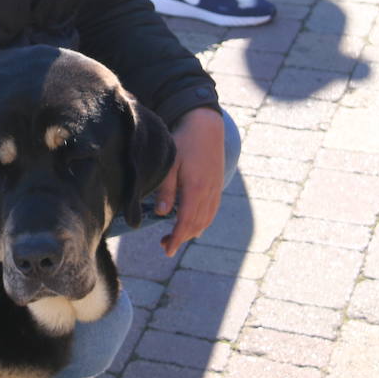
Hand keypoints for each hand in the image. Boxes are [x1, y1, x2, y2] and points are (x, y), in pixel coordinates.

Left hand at [152, 108, 224, 256]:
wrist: (206, 126)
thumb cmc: (183, 142)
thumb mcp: (170, 163)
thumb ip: (166, 189)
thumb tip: (161, 214)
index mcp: (195, 188)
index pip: (186, 221)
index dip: (177, 238)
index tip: (167, 250)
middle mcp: (209, 192)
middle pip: (197, 224)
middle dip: (182, 238)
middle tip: (165, 246)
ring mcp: (215, 190)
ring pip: (206, 219)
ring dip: (192, 231)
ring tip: (176, 237)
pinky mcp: (217, 186)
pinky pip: (212, 211)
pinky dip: (202, 222)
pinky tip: (193, 224)